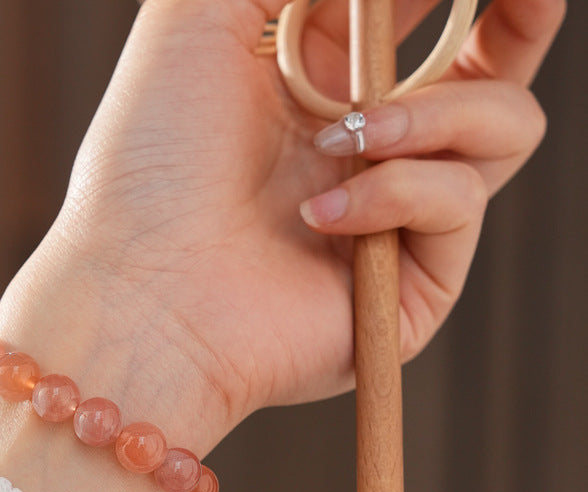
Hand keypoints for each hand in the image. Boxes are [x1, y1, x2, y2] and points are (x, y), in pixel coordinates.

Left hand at [20, 0, 563, 447]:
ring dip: (438, 114)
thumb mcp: (198, 22)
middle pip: (489, 73)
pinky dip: (394, 195)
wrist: (138, 293)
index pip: (420, 19)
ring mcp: (392, 219)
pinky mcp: (409, 287)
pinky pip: (458, 205)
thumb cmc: (149, 163)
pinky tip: (318, 215)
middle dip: (523, 16)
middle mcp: (365, 151)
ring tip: (348, 137)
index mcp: (320, 89)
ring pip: (502, 130)